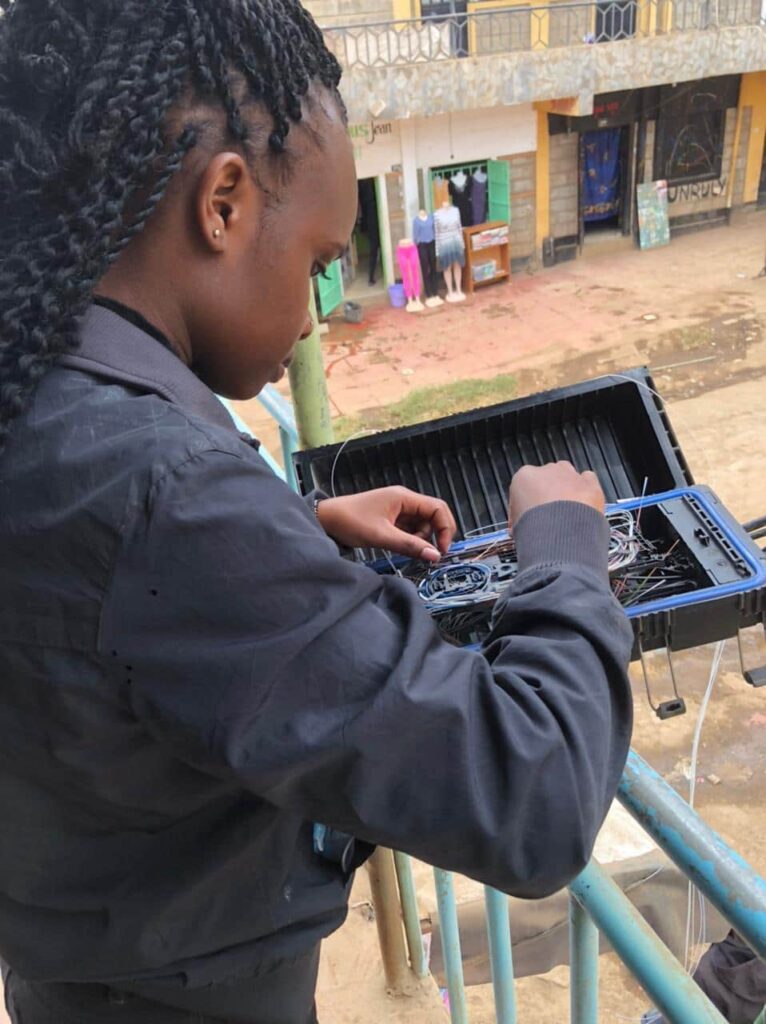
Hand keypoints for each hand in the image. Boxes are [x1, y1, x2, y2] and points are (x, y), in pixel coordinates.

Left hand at [316, 486, 456, 561]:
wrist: (325, 520)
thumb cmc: (349, 521)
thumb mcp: (381, 536)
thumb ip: (409, 545)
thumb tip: (435, 555)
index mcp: (404, 497)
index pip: (438, 508)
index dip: (445, 528)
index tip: (442, 549)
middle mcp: (404, 500)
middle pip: (433, 516)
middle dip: (435, 535)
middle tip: (431, 554)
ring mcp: (398, 509)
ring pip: (422, 524)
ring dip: (421, 539)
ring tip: (407, 550)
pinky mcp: (391, 519)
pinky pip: (410, 529)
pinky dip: (411, 540)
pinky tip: (401, 547)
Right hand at [509, 463, 604, 524]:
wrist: (559, 535)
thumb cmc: (534, 529)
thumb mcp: (516, 524)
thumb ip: (520, 516)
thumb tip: (523, 525)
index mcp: (524, 477)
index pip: (524, 486)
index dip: (527, 504)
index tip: (529, 516)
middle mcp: (547, 470)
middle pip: (547, 478)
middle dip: (549, 494)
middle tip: (550, 517)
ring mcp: (570, 475)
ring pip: (568, 476)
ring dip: (567, 491)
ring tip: (567, 514)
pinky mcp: (589, 483)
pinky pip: (589, 480)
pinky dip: (587, 490)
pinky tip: (584, 506)